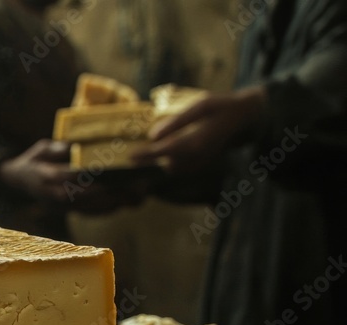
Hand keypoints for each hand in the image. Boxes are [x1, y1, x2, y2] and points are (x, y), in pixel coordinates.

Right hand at [0, 139, 146, 213]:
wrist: (17, 182)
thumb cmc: (34, 161)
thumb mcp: (43, 148)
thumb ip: (61, 148)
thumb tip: (82, 142)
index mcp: (49, 177)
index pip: (78, 177)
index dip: (100, 176)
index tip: (122, 170)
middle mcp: (57, 195)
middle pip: (92, 196)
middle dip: (117, 193)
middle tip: (141, 186)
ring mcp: (64, 206)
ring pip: (95, 208)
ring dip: (119, 203)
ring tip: (141, 196)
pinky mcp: (69, 212)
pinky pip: (92, 214)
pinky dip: (111, 209)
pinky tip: (127, 203)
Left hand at [132, 86, 265, 171]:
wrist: (245, 118)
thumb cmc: (222, 106)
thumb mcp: (201, 105)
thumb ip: (177, 121)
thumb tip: (153, 135)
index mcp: (197, 141)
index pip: (165, 151)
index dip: (146, 155)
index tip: (130, 157)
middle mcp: (198, 156)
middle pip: (165, 163)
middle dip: (150, 160)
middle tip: (131, 156)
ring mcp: (201, 162)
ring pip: (172, 167)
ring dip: (160, 161)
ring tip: (146, 151)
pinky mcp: (201, 163)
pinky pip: (180, 167)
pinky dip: (169, 161)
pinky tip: (163, 150)